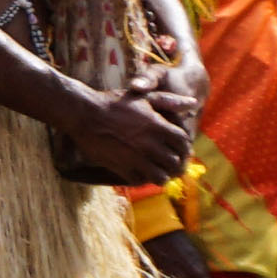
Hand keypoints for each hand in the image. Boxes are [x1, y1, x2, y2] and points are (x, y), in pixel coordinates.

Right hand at [68, 79, 198, 189]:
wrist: (83, 113)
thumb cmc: (113, 103)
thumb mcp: (143, 97)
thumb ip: (169, 100)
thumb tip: (193, 102)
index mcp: (158, 127)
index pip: (184, 144)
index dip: (185, 148)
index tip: (180, 150)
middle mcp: (149, 144)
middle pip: (175, 163)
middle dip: (176, 165)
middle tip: (171, 164)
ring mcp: (135, 158)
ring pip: (160, 177)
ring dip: (161, 175)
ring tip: (157, 172)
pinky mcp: (121, 167)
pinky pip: (139, 181)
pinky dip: (142, 179)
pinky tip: (139, 172)